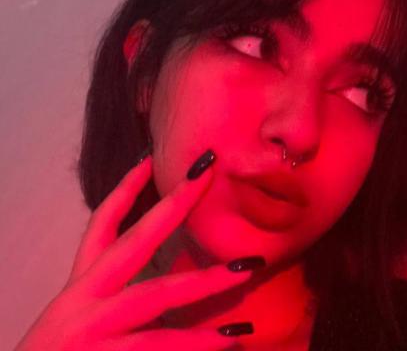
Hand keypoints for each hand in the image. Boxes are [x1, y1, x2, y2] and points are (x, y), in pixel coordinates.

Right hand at [15, 151, 257, 350]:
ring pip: (157, 296)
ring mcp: (95, 330)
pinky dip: (197, 343)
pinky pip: (160, 348)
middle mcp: (85, 300)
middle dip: (175, 204)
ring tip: (246, 270)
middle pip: (136, 241)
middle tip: (208, 174)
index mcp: (81, 287)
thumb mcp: (75, 315)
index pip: (101, 226)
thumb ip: (110, 292)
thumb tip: (162, 279)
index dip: (125, 190)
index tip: (150, 158)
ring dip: (206, 282)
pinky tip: (230, 340)